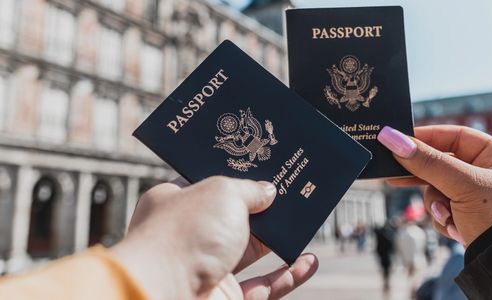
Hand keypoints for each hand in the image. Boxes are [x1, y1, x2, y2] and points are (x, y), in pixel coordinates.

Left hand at [110, 176, 318, 299]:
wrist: (164, 295)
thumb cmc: (184, 236)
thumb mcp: (222, 192)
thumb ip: (249, 189)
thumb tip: (268, 191)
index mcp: (176, 203)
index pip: (208, 184)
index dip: (237, 176)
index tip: (263, 167)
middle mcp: (190, 236)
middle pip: (234, 218)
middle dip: (263, 207)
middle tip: (291, 192)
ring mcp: (207, 269)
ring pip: (252, 252)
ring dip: (280, 240)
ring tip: (305, 222)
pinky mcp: (225, 298)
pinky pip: (264, 286)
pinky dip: (288, 275)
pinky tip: (308, 261)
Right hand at [378, 125, 491, 245]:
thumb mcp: (463, 185)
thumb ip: (427, 162)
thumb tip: (391, 137)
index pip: (456, 137)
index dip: (427, 138)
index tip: (398, 140)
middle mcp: (491, 176)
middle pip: (444, 166)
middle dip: (426, 178)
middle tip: (394, 176)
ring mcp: (480, 200)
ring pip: (439, 191)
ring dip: (438, 205)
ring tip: (448, 217)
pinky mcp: (471, 220)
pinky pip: (444, 212)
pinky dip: (445, 220)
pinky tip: (457, 230)